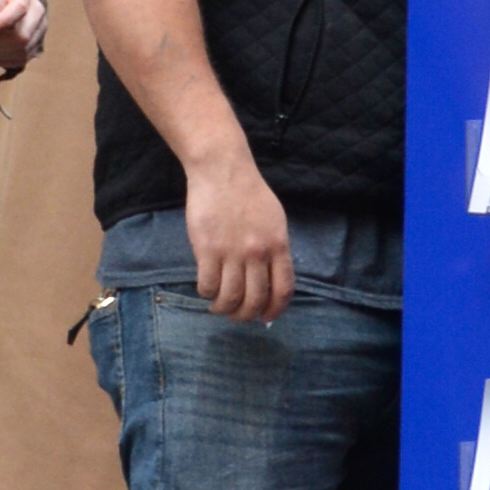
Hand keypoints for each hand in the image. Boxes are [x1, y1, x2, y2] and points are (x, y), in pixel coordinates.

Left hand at [0, 0, 42, 76]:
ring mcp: (40, 27)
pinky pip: (26, 57)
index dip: (4, 20)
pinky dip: (9, 61)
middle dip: (1, 44)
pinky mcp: (38, 40)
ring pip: (26, 49)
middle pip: (25, 34)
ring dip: (3, 54)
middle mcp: (37, 10)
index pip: (20, 7)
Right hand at [184, 134, 293, 324]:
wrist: (223, 171)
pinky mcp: (207, 249)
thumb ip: (275, 249)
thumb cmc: (249, 194)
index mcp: (279, 245)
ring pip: (230, 297)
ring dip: (223, 308)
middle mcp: (258, 252)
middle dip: (245, 315)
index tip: (265, 318)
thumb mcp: (275, 221)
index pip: (283, 289)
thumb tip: (273, 278)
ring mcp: (232, 252)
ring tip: (218, 306)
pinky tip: (206, 289)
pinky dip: (206, 293)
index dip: (275, 310)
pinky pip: (207, 284)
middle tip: (236, 315)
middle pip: (255, 299)